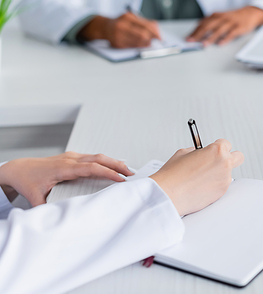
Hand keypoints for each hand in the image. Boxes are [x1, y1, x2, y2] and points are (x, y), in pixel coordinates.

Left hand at [0, 152, 133, 206]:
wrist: (18, 169)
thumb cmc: (27, 180)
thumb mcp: (35, 198)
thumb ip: (47, 209)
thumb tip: (59, 220)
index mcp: (63, 168)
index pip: (91, 168)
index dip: (107, 172)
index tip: (120, 179)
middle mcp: (70, 159)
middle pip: (99, 158)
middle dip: (117, 165)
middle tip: (131, 174)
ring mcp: (72, 156)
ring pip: (98, 156)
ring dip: (113, 163)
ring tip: (126, 172)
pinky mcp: (73, 157)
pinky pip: (93, 158)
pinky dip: (105, 162)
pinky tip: (112, 168)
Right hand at [78, 13, 160, 47]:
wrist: (105, 27)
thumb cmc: (122, 23)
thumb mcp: (132, 18)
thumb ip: (144, 23)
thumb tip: (157, 31)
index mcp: (128, 17)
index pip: (146, 25)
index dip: (155, 33)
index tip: (160, 38)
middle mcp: (122, 25)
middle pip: (143, 34)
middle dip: (152, 40)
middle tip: (156, 42)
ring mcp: (119, 35)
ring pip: (138, 42)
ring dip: (146, 44)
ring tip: (150, 44)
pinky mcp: (117, 44)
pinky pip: (132, 47)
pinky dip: (139, 47)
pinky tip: (142, 46)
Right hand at [150, 139, 243, 215]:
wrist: (168, 194)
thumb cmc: (173, 174)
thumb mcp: (184, 153)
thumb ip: (198, 151)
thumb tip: (200, 152)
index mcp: (217, 150)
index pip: (226, 143)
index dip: (217, 146)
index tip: (212, 150)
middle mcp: (225, 164)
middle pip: (238, 157)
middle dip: (230, 157)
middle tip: (218, 160)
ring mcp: (225, 179)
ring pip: (228, 173)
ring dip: (219, 173)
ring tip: (202, 176)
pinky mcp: (221, 193)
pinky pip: (222, 185)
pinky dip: (214, 184)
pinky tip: (201, 185)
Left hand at [186, 6, 262, 45]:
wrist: (251, 13)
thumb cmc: (234, 17)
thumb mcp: (221, 17)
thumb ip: (210, 22)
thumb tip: (198, 28)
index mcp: (216, 16)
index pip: (203, 23)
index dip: (194, 31)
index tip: (187, 38)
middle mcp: (222, 18)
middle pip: (208, 26)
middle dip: (198, 34)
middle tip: (191, 41)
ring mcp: (231, 23)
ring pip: (219, 30)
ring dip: (210, 37)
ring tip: (203, 44)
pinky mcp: (239, 27)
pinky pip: (231, 34)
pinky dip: (226, 38)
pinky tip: (221, 44)